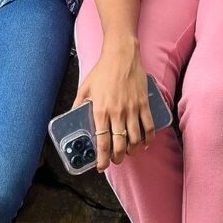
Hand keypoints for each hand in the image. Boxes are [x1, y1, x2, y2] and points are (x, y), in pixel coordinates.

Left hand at [74, 43, 153, 171]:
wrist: (121, 55)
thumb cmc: (102, 70)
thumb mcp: (85, 87)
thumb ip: (78, 104)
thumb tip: (72, 117)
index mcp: (101, 111)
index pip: (102, 142)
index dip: (102, 159)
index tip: (101, 167)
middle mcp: (117, 113)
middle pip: (119, 145)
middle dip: (117, 158)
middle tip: (115, 160)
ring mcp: (132, 108)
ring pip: (135, 139)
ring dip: (132, 151)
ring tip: (128, 152)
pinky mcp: (144, 103)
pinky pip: (149, 126)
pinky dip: (149, 138)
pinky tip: (145, 143)